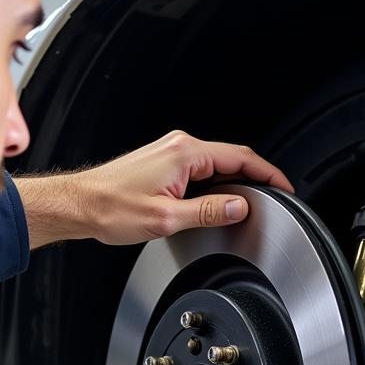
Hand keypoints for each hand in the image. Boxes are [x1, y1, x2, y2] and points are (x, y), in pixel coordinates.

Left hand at [16, 130, 293, 248]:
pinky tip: (219, 199)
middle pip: (231, 158)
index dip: (268, 174)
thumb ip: (207, 212)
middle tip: (274, 197)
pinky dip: (217, 181)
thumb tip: (238, 208)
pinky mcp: (162, 162)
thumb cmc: (112, 208)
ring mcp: (170, 152)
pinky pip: (201, 167)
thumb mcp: (167, 218)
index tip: (284, 187)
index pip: (240, 158)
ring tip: (251, 201)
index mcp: (185, 154)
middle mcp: (178, 146)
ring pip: (216, 163)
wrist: (80, 205)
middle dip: (256, 177)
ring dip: (235, 180)